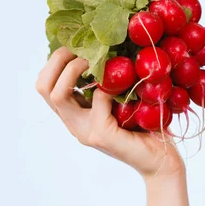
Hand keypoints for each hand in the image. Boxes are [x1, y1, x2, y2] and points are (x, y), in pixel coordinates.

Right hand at [35, 46, 184, 179]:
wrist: (161, 161)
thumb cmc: (146, 127)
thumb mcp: (121, 100)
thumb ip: (109, 83)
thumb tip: (107, 46)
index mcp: (75, 114)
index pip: (45, 84)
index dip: (56, 59)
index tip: (80, 43)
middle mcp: (73, 123)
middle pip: (43, 86)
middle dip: (59, 59)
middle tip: (83, 48)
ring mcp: (84, 131)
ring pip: (58, 94)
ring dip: (76, 68)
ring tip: (96, 58)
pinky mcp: (101, 135)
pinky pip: (98, 100)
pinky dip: (109, 85)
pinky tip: (126, 84)